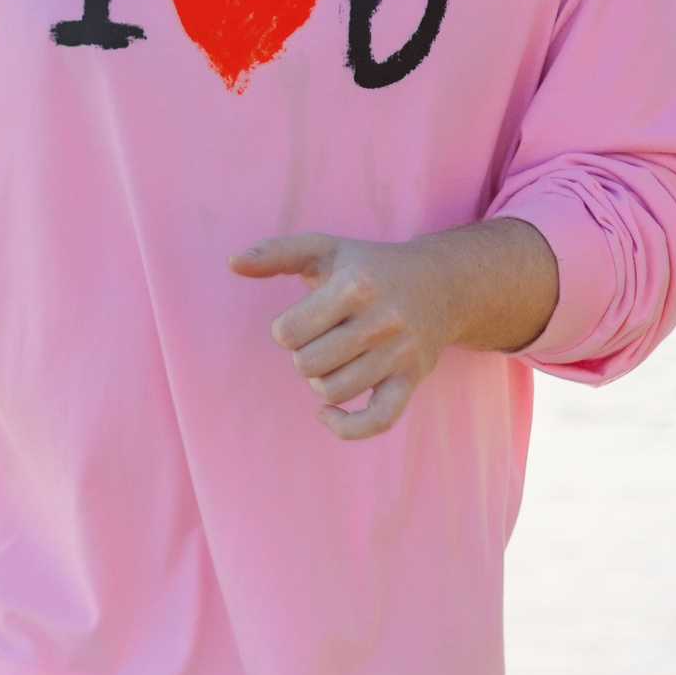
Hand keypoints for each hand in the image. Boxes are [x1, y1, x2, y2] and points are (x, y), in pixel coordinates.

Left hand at [230, 232, 459, 438]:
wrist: (442, 283)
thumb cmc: (368, 266)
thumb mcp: (323, 248)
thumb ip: (274, 253)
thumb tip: (233, 263)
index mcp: (356, 286)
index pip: (288, 333)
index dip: (284, 330)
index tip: (301, 319)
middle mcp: (382, 321)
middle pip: (307, 365)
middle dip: (302, 354)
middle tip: (319, 338)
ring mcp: (400, 353)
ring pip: (334, 391)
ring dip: (321, 380)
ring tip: (331, 358)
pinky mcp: (412, 379)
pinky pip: (378, 421)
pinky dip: (347, 427)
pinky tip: (327, 413)